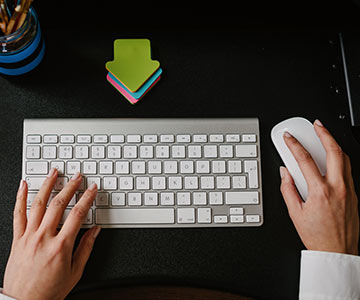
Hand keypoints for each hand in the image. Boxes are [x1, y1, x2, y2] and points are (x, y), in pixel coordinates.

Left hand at [3, 169, 100, 299]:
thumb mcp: (75, 272)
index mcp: (61, 246)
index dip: (87, 198)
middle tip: (77, 176)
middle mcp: (44, 238)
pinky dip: (20, 197)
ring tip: (54, 172)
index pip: (77, 214)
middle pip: (58, 205)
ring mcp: (28, 236)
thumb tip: (95, 230)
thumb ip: (86, 248)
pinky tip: (24, 185)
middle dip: (70, 187)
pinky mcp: (17, 239)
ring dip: (47, 185)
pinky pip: (18, 214)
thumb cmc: (49, 290)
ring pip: (38, 204)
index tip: (92, 189)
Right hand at [280, 119, 358, 254]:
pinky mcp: (355, 195)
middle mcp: (338, 188)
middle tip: (317, 125)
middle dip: (324, 134)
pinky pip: (348, 170)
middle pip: (333, 151)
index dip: (294, 145)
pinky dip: (340, 159)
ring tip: (325, 135)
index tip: (289, 137)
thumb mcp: (294, 212)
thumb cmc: (317, 236)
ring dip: (334, 144)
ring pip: (345, 159)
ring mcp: (349, 190)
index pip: (305, 160)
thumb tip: (285, 172)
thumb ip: (287, 188)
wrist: (338, 252)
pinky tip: (332, 157)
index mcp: (320, 192)